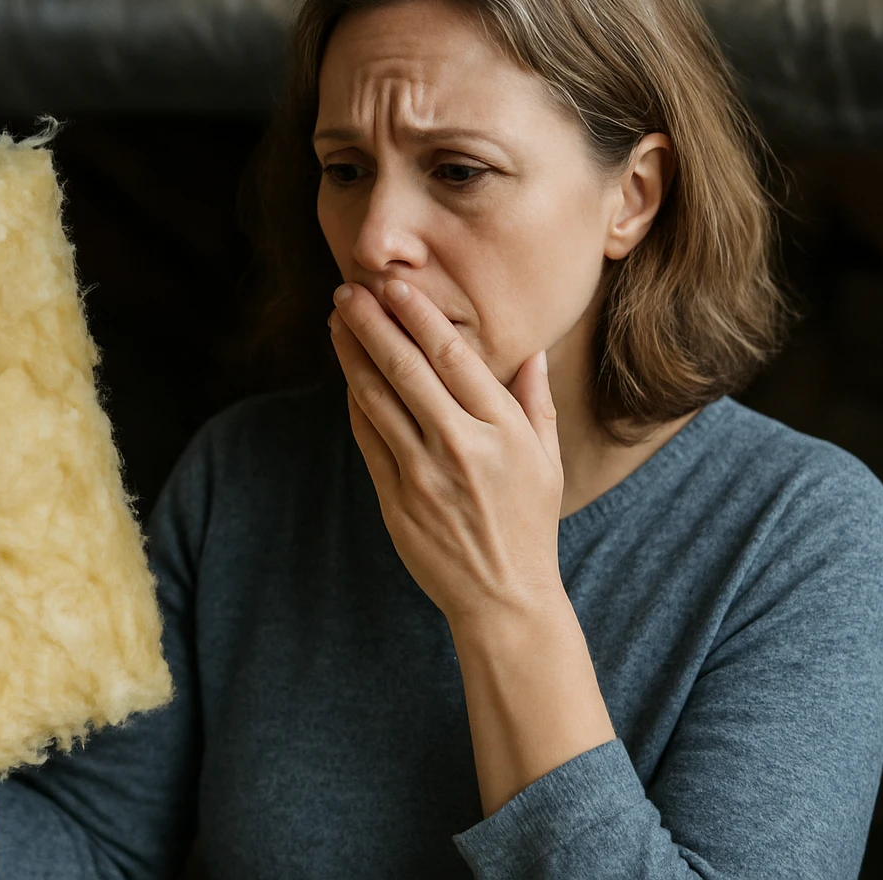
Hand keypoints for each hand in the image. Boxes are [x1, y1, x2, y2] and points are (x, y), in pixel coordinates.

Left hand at [327, 279, 564, 625]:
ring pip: (378, 400)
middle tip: (348, 290)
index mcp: (503, 431)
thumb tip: (531, 351)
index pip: (454, 358)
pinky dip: (355, 402)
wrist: (503, 596)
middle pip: (407, 370)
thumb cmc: (528, 522)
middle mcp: (462, 448)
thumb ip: (533, 401)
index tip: (396, 287)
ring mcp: (424, 475)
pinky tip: (347, 375)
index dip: (420, 317)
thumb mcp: (546, 460)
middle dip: (373, 324)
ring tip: (337, 322)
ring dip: (352, 356)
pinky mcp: (396, 500)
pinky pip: (368, 439)